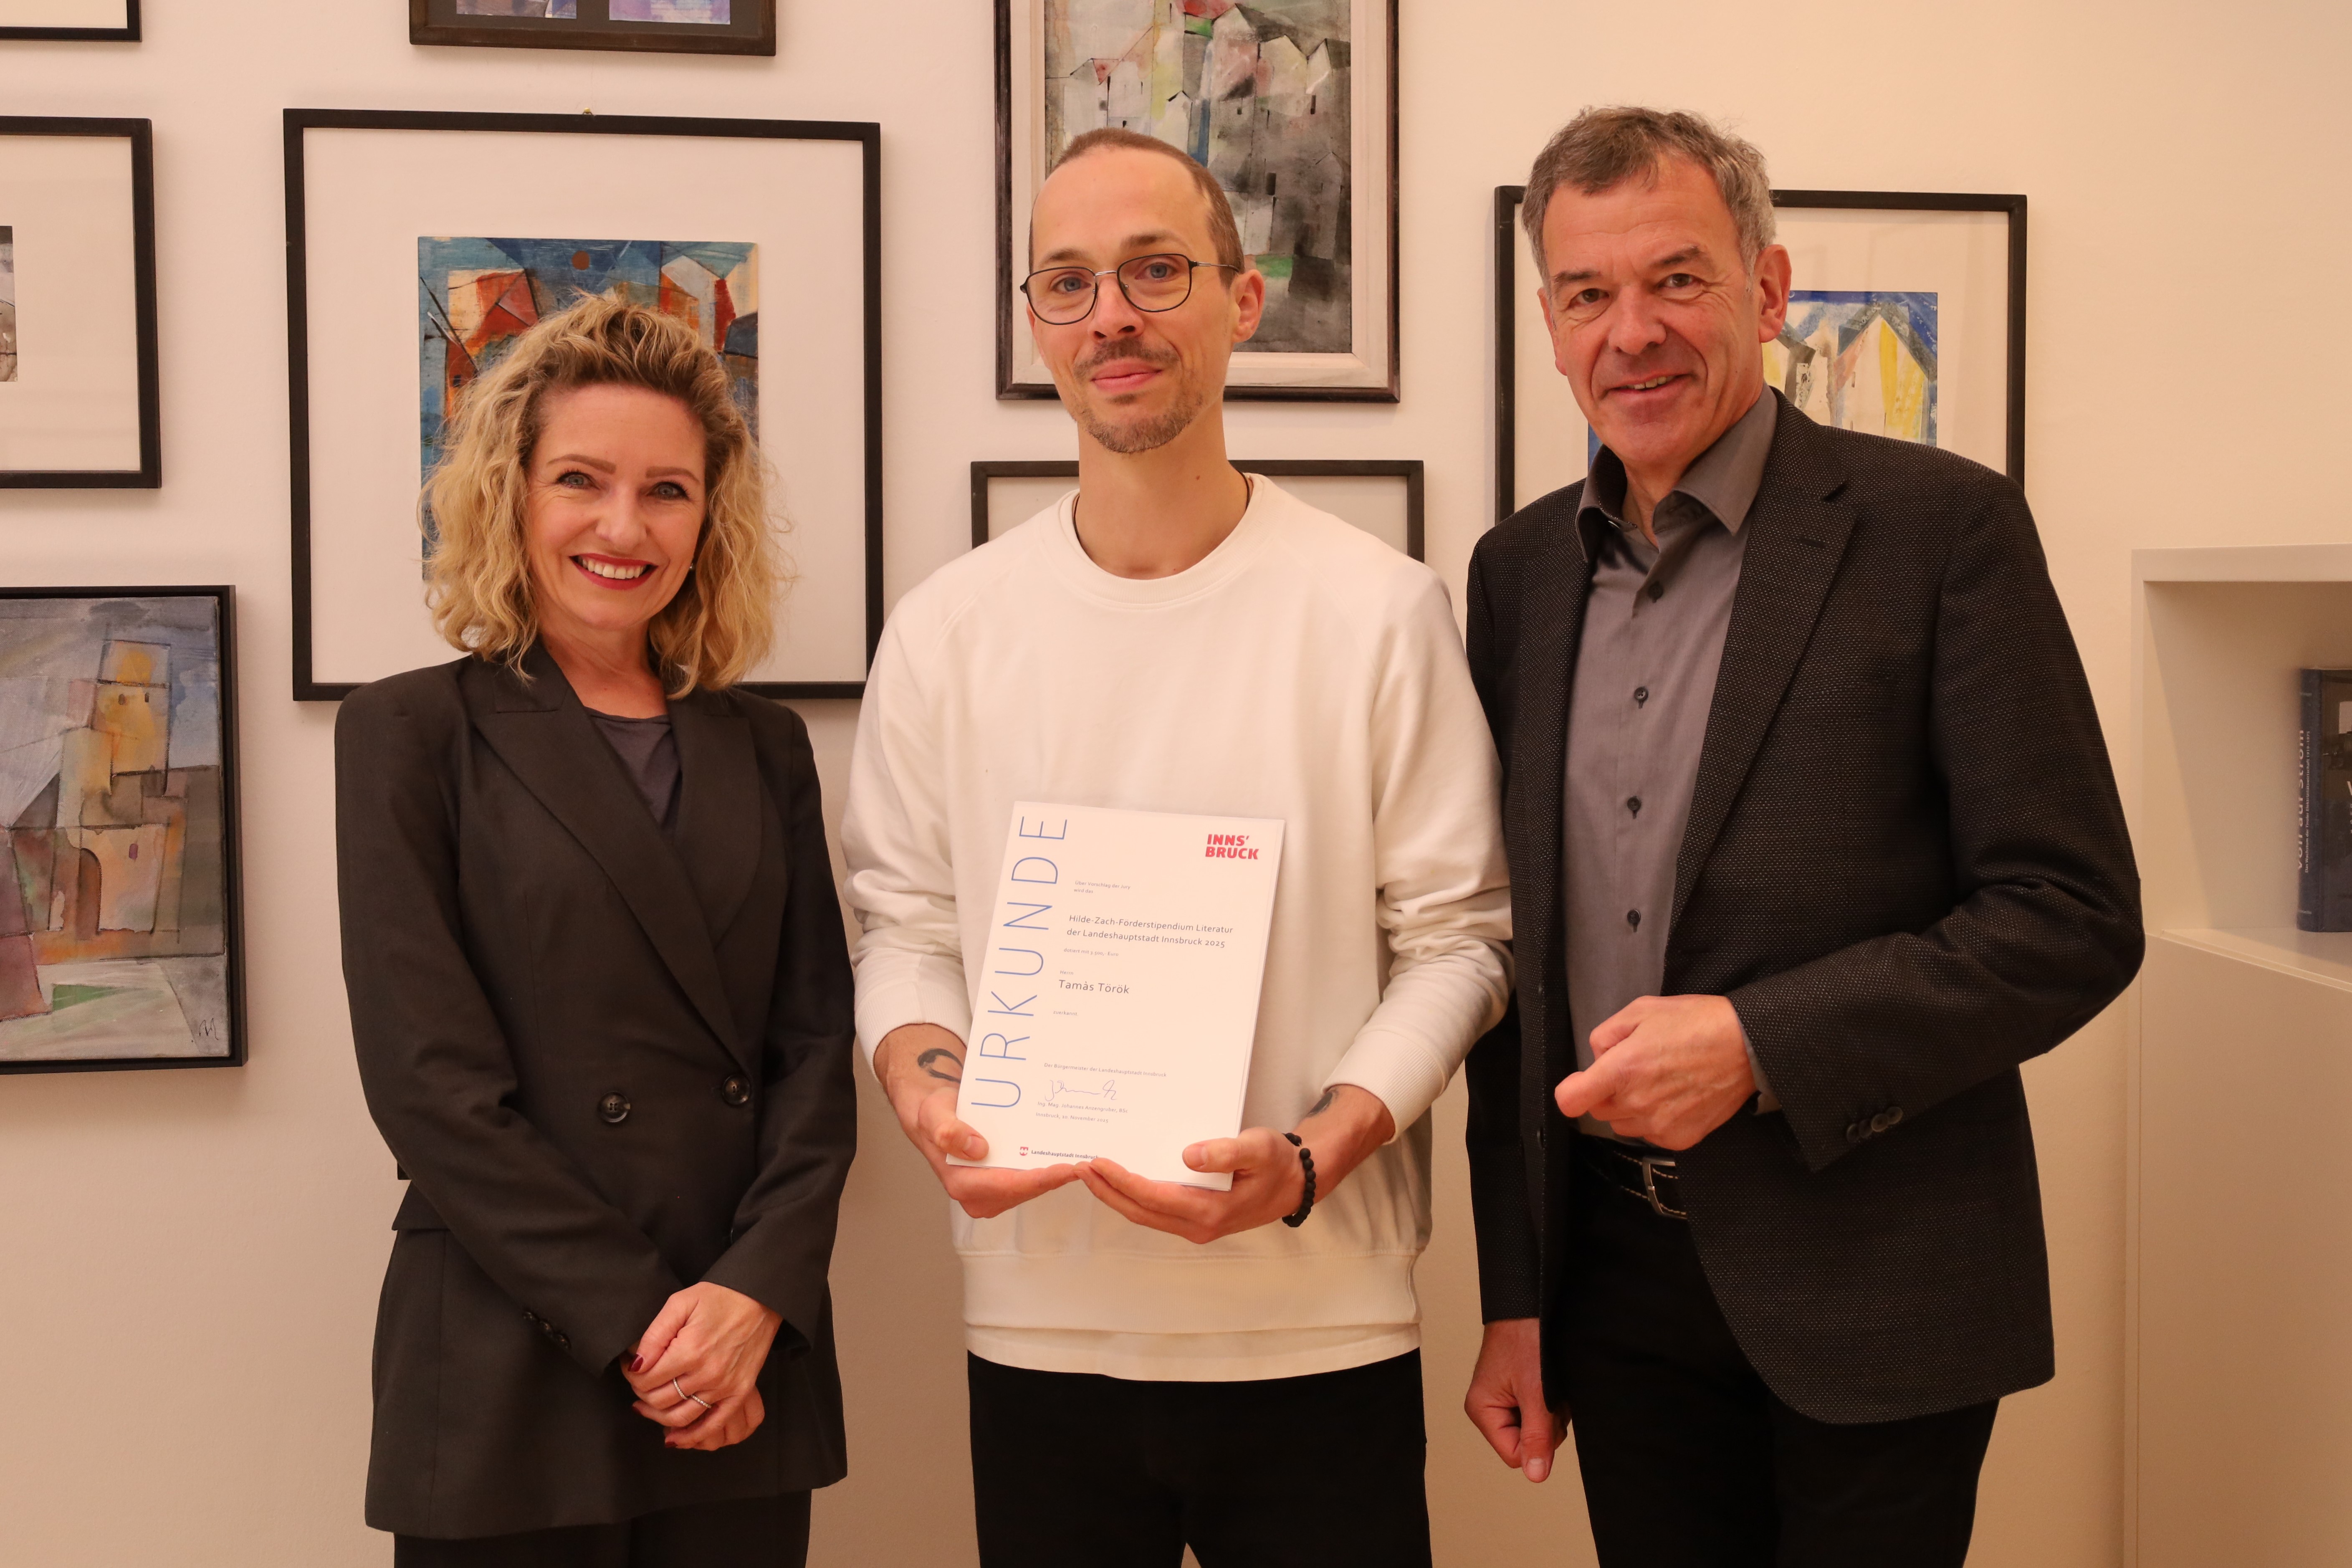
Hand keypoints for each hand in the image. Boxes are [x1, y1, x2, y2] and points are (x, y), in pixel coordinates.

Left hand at [624, 1282, 781, 1451]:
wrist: (761, 1298)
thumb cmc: (719, 1297)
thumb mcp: (680, 1303)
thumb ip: (654, 1335)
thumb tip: (636, 1364)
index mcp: (689, 1350)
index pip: (646, 1379)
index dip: (631, 1374)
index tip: (630, 1365)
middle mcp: (706, 1374)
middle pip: (659, 1400)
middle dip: (642, 1392)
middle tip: (639, 1380)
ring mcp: (724, 1386)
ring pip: (680, 1416)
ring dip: (657, 1416)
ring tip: (647, 1405)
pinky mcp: (739, 1392)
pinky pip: (712, 1424)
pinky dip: (691, 1436)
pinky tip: (674, 1437)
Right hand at [874, 1023, 1079, 1218]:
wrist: (937, 1113)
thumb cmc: (935, 1114)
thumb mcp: (935, 1116)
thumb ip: (949, 1132)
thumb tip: (978, 1149)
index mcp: (963, 1185)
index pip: (1011, 1185)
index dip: (1042, 1179)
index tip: (1069, 1169)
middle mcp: (979, 1196)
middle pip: (1028, 1189)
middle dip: (1057, 1177)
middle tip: (1090, 1162)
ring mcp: (993, 1193)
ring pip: (1034, 1186)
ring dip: (1057, 1174)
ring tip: (1086, 1157)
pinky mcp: (1003, 1185)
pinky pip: (1032, 1179)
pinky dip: (1049, 1168)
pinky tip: (1067, 1154)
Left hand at [1078, 1083, 1394, 1243]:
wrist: (1295, 1183)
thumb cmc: (1276, 1163)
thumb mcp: (1258, 1148)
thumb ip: (1225, 1151)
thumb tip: (1187, 1155)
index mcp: (1210, 1211)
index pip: (1152, 1196)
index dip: (1121, 1181)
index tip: (1096, 1162)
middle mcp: (1197, 1226)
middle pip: (1139, 1211)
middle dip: (1106, 1190)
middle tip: (1079, 1165)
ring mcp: (1195, 1226)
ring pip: (1144, 1214)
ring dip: (1115, 1195)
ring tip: (1091, 1173)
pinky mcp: (1194, 1220)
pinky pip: (1155, 1211)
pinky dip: (1132, 1197)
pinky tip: (1120, 1180)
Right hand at [1464, 1318, 1558, 1481]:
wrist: (1531, 1304)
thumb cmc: (1526, 1339)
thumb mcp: (1536, 1391)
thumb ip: (1536, 1436)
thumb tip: (1535, 1476)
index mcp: (1482, 1411)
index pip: (1514, 1455)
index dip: (1537, 1441)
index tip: (1545, 1412)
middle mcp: (1488, 1408)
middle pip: (1527, 1443)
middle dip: (1547, 1423)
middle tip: (1549, 1392)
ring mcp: (1503, 1400)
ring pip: (1537, 1429)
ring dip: (1552, 1411)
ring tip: (1551, 1383)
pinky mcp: (1517, 1391)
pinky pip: (1540, 1412)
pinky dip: (1552, 1401)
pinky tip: (1551, 1381)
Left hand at [1553, 994, 1754, 1150]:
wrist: (1747, 1045)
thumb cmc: (1697, 1023)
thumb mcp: (1642, 1010)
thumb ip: (1607, 1034)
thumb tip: (1597, 1057)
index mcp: (1623, 1069)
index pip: (1571, 1100)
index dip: (1572, 1090)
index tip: (1582, 1083)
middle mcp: (1638, 1102)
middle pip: (1599, 1110)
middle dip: (1608, 1092)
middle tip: (1636, 1069)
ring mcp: (1660, 1124)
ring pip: (1623, 1125)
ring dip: (1631, 1108)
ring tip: (1659, 1082)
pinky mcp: (1681, 1138)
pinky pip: (1651, 1135)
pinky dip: (1655, 1120)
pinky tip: (1675, 1097)